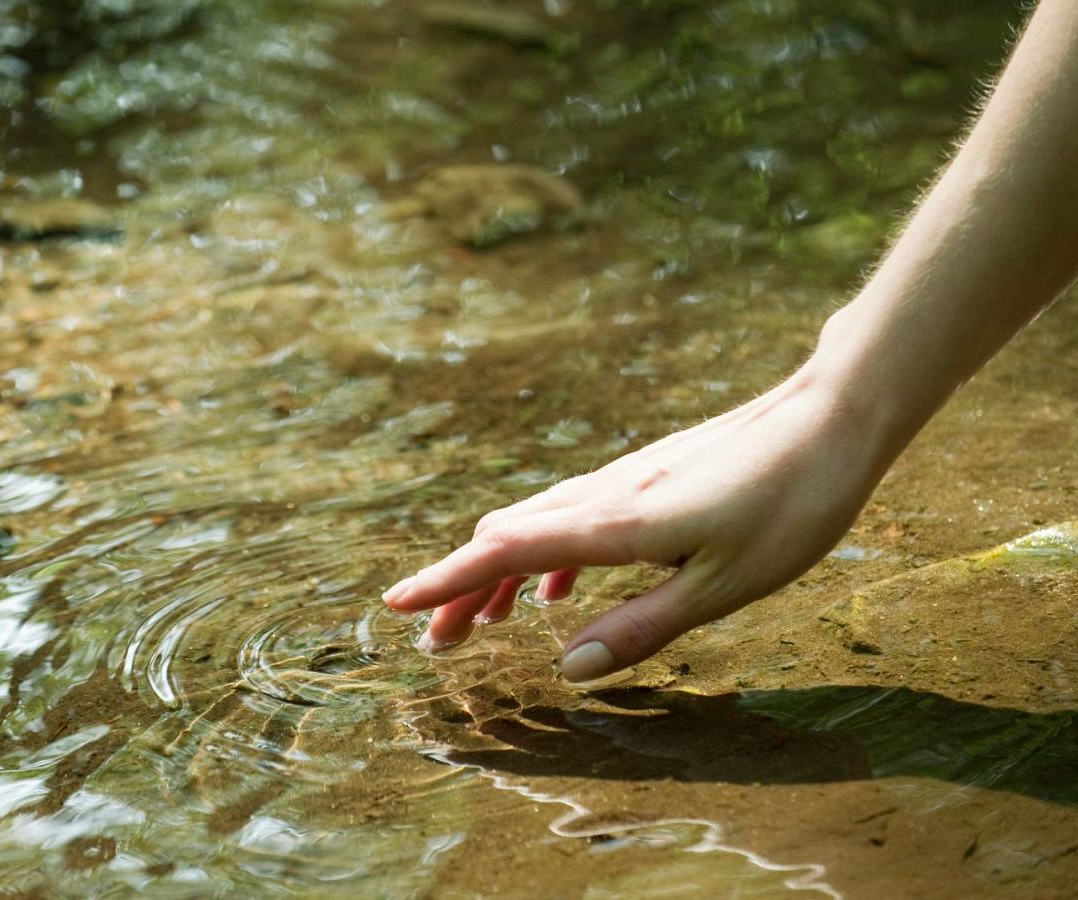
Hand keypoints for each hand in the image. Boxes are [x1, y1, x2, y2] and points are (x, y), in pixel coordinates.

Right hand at [382, 365, 892, 681]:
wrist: (833, 414)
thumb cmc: (792, 502)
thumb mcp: (726, 585)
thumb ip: (643, 627)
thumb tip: (569, 669)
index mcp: (614, 525)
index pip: (504, 554)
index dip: (447, 582)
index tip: (396, 606)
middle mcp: (604, 496)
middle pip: (504, 539)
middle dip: (461, 589)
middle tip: (436, 641)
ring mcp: (623, 481)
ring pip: (533, 525)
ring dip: (498, 574)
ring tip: (482, 624)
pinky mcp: (646, 477)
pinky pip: (569, 518)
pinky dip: (542, 557)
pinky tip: (556, 593)